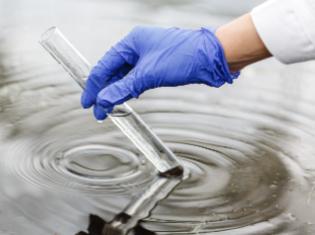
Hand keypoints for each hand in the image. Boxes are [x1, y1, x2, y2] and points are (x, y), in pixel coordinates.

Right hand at [81, 26, 238, 119]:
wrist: (212, 57)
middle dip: (104, 91)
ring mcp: (147, 56)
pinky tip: (126, 98)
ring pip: (125, 76)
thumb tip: (103, 101)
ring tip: (109, 108)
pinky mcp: (157, 65)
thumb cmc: (183, 57)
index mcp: (131, 42)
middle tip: (98, 110)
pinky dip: (130, 88)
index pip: (105, 65)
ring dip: (117, 91)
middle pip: (113, 71)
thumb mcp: (148, 74)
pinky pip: (137, 78)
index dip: (94, 86)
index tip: (88, 103)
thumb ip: (124, 88)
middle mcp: (137, 47)